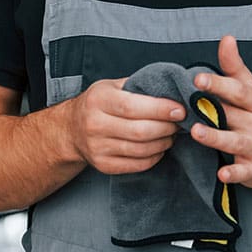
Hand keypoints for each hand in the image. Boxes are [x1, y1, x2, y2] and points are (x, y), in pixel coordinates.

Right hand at [66, 78, 185, 174]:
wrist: (71, 129)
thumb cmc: (98, 103)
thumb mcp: (112, 86)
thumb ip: (139, 86)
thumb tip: (172, 89)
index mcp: (99, 100)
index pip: (134, 107)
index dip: (160, 109)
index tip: (180, 109)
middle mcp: (95, 125)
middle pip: (140, 131)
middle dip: (167, 127)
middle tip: (179, 122)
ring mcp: (98, 148)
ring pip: (141, 150)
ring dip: (164, 142)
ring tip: (171, 133)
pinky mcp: (103, 165)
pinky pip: (137, 165)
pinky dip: (154, 156)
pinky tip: (159, 146)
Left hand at [190, 36, 251, 187]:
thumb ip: (235, 67)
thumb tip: (226, 39)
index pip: (238, 91)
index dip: (218, 84)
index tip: (198, 79)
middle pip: (232, 114)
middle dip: (211, 109)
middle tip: (189, 102)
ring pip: (234, 142)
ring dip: (215, 138)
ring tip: (197, 131)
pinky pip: (243, 172)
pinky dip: (233, 174)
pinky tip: (222, 174)